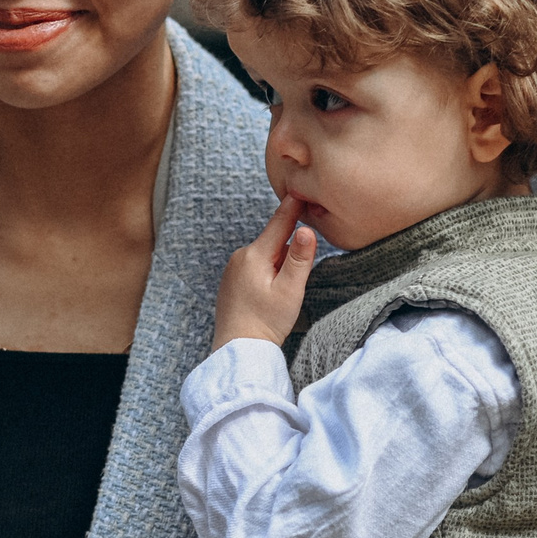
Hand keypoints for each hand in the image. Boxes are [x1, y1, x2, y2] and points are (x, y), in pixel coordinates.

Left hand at [212, 194, 317, 349]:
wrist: (237, 349)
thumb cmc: (266, 322)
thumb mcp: (290, 291)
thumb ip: (299, 259)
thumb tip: (306, 230)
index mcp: (255, 255)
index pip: (279, 223)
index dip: (293, 206)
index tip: (303, 188)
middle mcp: (240, 256)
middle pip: (273, 241)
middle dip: (289, 248)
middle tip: (297, 273)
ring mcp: (232, 268)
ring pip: (264, 256)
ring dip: (278, 264)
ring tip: (281, 292)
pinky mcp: (230, 281)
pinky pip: (254, 268)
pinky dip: (266, 273)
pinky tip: (268, 295)